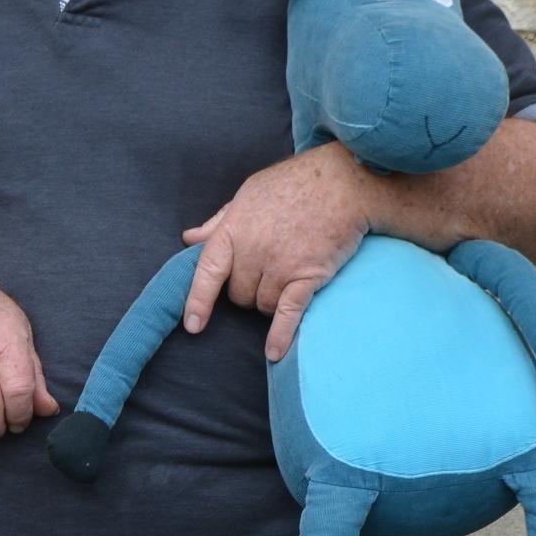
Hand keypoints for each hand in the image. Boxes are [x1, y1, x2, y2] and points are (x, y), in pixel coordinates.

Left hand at [181, 146, 376, 360]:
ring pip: (263, 305)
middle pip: (238, 295)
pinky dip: (280, 334)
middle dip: (248, 293)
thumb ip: (218, 222)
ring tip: (287, 278)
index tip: (193, 325)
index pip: (208, 271)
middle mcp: (254, 249)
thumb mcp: (250, 194)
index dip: (198, 300)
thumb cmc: (296, 184)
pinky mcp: (308, 275)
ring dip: (270, 302)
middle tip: (267, 274)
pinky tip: (275, 353)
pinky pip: (287, 313)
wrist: (346, 182)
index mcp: (234, 228)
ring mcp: (281, 264)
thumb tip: (189, 239)